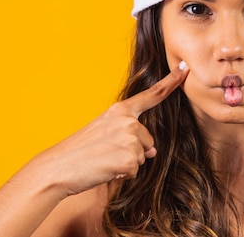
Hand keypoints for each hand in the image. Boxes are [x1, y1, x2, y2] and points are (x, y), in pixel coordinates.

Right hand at [29, 62, 188, 197]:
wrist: (58, 168)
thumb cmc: (79, 152)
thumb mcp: (104, 133)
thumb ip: (130, 135)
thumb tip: (152, 152)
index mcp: (120, 110)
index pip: (152, 94)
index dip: (172, 81)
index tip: (185, 68)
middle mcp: (127, 121)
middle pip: (148, 141)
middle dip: (133, 151)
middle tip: (105, 153)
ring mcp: (129, 139)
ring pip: (143, 157)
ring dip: (126, 164)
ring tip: (103, 161)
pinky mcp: (129, 158)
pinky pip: (135, 171)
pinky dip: (122, 175)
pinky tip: (105, 170)